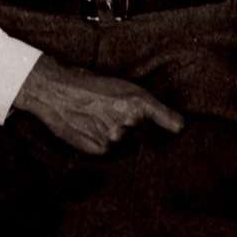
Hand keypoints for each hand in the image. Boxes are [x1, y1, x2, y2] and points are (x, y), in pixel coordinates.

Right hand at [12, 54, 183, 154]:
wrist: (57, 91)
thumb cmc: (91, 85)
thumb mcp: (124, 87)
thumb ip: (149, 108)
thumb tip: (179, 126)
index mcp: (140, 101)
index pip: (172, 123)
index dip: (175, 127)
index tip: (178, 129)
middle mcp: (131, 121)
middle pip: (145, 134)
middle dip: (136, 128)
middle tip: (113, 114)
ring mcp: (115, 137)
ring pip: (126, 143)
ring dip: (117, 136)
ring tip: (98, 119)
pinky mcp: (100, 150)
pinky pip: (110, 151)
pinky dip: (102, 143)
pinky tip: (91, 129)